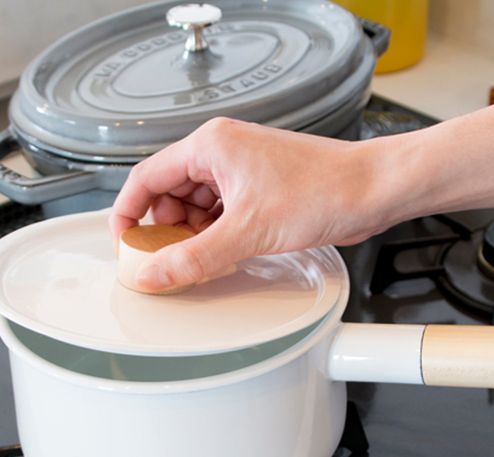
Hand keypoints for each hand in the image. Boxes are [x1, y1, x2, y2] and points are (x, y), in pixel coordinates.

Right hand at [108, 117, 394, 291]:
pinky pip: (219, 212)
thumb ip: (194, 257)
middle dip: (164, 229)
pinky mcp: (257, 189)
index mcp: (211, 146)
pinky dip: (214, 233)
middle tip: (166, 260)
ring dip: (192, 234)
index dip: (128, 213)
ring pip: (195, 206)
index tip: (124, 243)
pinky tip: (222, 250)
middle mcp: (222, 152)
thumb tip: (154, 273)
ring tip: (199, 258)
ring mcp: (241, 170)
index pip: (146, 177)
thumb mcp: (248, 231)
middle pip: (169, 194)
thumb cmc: (323, 190)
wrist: (370, 191)